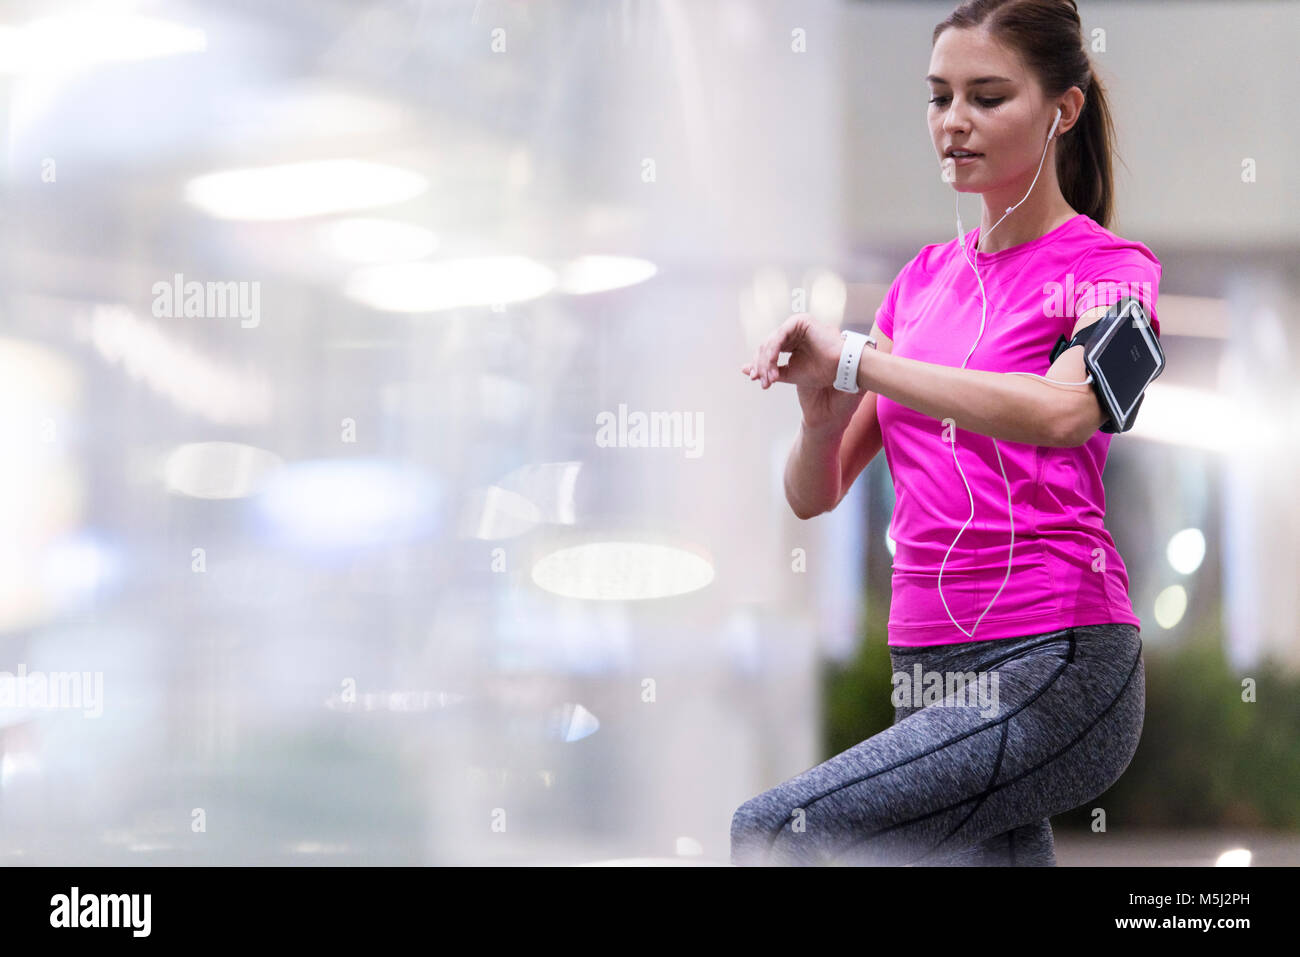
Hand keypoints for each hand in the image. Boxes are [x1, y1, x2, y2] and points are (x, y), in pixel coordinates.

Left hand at [740, 313, 865, 430]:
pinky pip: (779, 336)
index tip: (758, 382)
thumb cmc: (821, 371)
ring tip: (770, 378)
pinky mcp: (800, 321)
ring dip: (767, 362)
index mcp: (789, 341)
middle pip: (766, 347)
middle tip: (764, 382)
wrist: (841, 369)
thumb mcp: (790, 373)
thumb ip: (770, 371)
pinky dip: (774, 352)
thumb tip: (746, 371)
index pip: (767, 352)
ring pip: (771, 343)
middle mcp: (790, 331)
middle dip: (763, 366)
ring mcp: (795, 325)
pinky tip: (773, 364)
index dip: (760, 367)